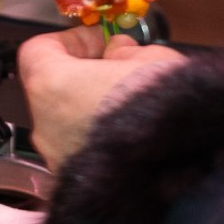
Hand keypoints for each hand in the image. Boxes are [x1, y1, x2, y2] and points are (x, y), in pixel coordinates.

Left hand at [18, 27, 187, 168]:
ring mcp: (58, 157)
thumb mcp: (152, 60)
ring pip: (66, 122)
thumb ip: (126, 50)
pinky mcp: (77, 183)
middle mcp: (45, 124)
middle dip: (84, 74)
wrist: (185, 172)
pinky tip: (133, 134)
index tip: (100, 40)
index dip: (72, 40)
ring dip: (92, 108)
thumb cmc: (163, 114)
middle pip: (52, 87)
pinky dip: (100, 139)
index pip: (38, 49)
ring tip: (132, 104)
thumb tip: (120, 51)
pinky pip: (81, 151)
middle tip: (118, 69)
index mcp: (51, 85)